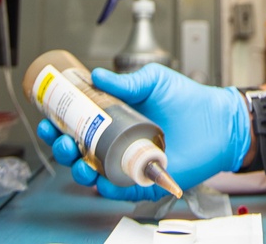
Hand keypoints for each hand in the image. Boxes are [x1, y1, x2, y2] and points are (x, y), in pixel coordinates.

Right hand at [37, 63, 250, 200]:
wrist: (218, 119)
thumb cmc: (188, 99)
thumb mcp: (155, 81)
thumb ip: (127, 81)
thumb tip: (96, 75)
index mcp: (116, 120)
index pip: (79, 125)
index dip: (59, 123)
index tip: (48, 117)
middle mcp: (118, 143)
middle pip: (78, 151)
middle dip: (60, 146)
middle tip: (58, 136)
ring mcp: (128, 162)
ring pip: (91, 172)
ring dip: (75, 167)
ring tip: (74, 155)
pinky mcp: (142, 180)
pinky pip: (117, 189)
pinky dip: (104, 186)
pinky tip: (97, 176)